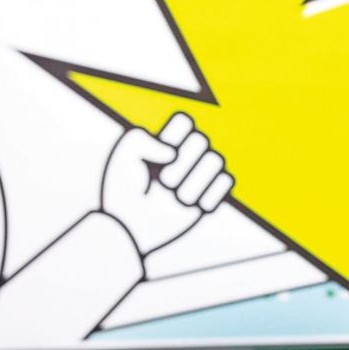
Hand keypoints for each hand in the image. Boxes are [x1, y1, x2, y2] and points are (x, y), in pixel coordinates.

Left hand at [101, 112, 234, 253]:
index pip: (185, 122)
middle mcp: (187, 154)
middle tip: (163, 182)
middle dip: (179, 166)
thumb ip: (140, 138)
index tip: (152, 158)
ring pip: (216, 160)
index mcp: (167, 141)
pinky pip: (226, 181)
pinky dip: (208, 196)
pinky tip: (190, 206)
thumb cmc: (124, 191)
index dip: (171, 138)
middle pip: (201, 140)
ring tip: (175, 197)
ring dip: (192, 183)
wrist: (129, 228)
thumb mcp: (122, 157)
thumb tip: (174, 153)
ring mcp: (201, 174)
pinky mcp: (212, 193)